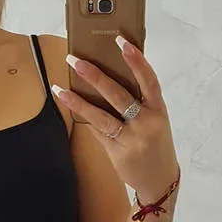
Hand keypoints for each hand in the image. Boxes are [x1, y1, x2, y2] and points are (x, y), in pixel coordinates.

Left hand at [52, 36, 178, 205]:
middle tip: (75, 59)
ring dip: (80, 101)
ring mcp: (132, 139)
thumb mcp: (155, 121)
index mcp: (159, 110)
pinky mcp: (119, 153)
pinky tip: (70, 105)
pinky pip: (98, 132)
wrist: (160, 181)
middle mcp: (147, 123)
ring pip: (102, 116)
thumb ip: (139, 103)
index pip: (149, 80)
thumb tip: (109, 79)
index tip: (121, 40)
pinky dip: (85, 118)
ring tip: (61, 88)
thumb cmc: (156, 145)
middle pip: (119, 95)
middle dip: (95, 76)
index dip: (136, 60)